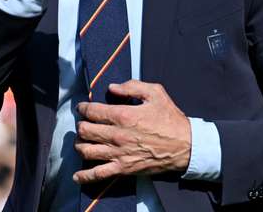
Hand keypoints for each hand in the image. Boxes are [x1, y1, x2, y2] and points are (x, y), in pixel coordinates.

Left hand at [73, 80, 191, 183]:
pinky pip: (98, 174)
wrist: (185, 146)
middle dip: (81, 124)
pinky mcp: (123, 169)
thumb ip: (132, 86)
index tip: (83, 107)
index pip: (92, 111)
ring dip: (80, 144)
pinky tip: (77, 175)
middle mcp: (117, 135)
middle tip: (84, 122)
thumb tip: (112, 87)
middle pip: (85, 130)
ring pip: (86, 150)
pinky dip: (84, 176)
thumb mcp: (155, 93)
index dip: (83, 108)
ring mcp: (118, 154)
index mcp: (123, 115)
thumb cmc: (170, 119)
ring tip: (83, 140)